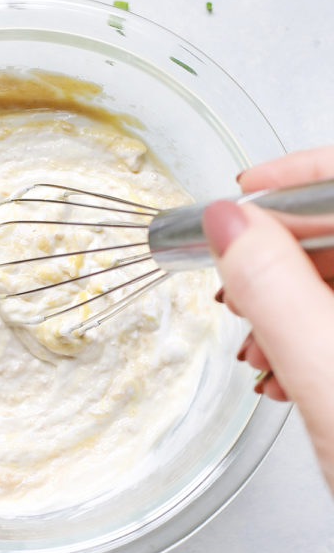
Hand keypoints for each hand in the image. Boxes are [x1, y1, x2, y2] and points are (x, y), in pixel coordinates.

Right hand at [202, 145, 333, 491]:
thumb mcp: (328, 373)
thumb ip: (272, 287)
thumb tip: (229, 223)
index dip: (295, 178)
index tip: (242, 196)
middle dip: (280, 257)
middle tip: (235, 282)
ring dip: (288, 306)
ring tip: (256, 344)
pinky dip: (312, 338)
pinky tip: (284, 371)